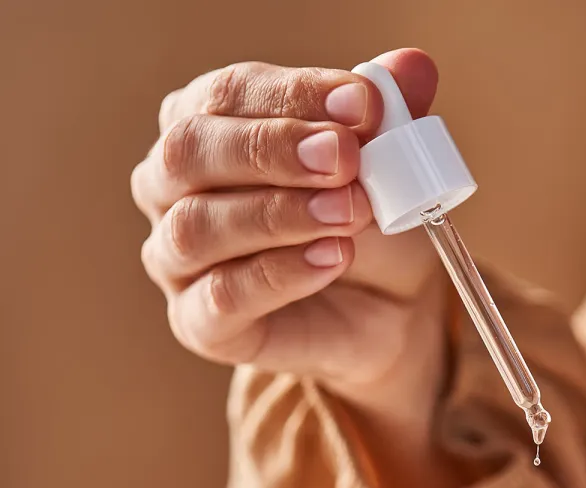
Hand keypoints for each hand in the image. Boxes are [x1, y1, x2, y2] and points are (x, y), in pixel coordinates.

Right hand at [131, 50, 445, 413]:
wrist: (390, 311)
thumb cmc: (371, 224)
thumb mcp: (389, 164)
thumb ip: (390, 113)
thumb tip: (412, 66)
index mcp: (210, 125)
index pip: (228, 93)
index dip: (294, 95)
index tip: (363, 105)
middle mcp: (173, 187)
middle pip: (189, 151)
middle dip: (272, 148)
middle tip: (346, 159)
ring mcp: (177, 258)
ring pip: (197, 226)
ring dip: (280, 214)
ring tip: (350, 214)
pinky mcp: (199, 323)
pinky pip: (221, 297)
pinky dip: (280, 275)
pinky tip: (332, 259)